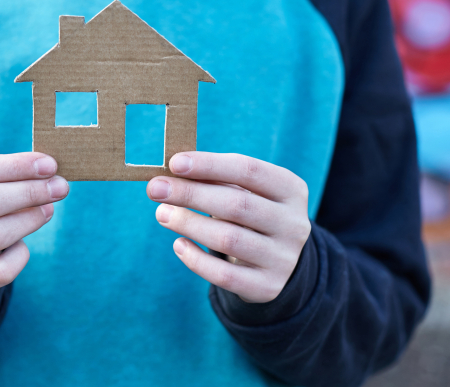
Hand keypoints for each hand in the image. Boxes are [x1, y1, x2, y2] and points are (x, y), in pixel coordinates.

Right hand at [0, 153, 68, 298]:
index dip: (18, 167)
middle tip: (60, 188)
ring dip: (30, 220)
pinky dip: (20, 254)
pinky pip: (1, 271)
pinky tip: (23, 244)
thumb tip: (49, 170)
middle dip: (29, 192)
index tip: (50, 166)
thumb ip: (6, 173)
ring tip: (48, 209)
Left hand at [146, 152, 310, 302]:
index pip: (249, 170)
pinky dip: (196, 260)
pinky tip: (178, 245)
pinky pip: (224, 275)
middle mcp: (294, 224)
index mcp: (290, 189)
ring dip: (188, 224)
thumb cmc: (250, 215)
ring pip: (228, 239)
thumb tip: (172, 172)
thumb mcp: (245, 191)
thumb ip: (215, 179)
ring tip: (162, 214)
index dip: (210, 165)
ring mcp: (283, 258)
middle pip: (236, 204)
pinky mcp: (267, 286)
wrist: (277, 261)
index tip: (175, 163)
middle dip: (190, 194)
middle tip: (156, 189)